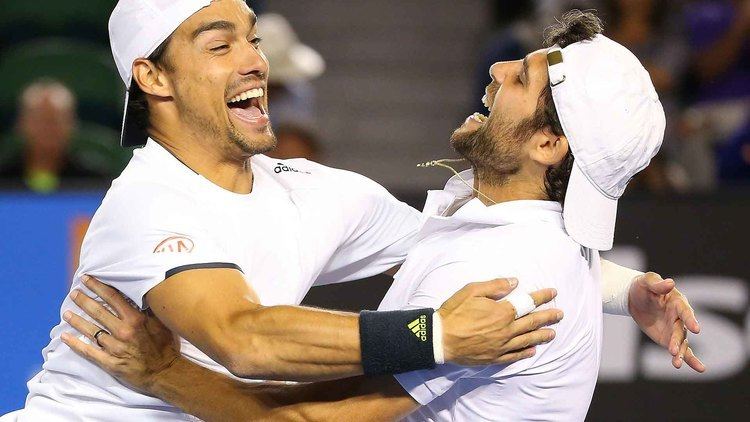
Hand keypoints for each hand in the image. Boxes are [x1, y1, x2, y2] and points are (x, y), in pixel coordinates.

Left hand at [60, 275, 180, 393]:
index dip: (98, 287)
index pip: (113, 298)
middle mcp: (124, 331)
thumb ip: (149, 309)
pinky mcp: (110, 363)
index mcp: (136, 319)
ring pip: (91, 331)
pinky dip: (76, 344)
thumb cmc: (166, 346)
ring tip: (66, 313)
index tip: (86, 279)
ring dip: (77, 321)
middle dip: (84, 301)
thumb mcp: (162, 323)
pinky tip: (65, 337)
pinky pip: (89, 352)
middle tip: (73, 293)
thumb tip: (140, 292)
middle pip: (99, 312)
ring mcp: (116, 348)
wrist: (166, 373)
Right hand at [438, 278, 561, 364]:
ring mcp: (501, 345)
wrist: (440, 338)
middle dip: (548, 317)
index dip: (542, 296)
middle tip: (560, 314)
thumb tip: (514, 282)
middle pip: (532, 322)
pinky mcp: (494, 357)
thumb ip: (495, 286)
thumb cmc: (454, 312)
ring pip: (527, 340)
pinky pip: (515, 355)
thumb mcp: (471, 290)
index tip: (553, 292)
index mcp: (501, 311)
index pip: (527, 302)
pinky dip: (526, 353)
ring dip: (542, 335)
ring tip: (553, 333)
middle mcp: (506, 329)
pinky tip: (533, 351)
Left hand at [628, 272, 705, 372]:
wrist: (634, 297)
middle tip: (674, 351)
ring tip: (677, 363)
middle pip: (681, 331)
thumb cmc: (643, 287)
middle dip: (678, 341)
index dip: (690, 320)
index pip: (685, 312)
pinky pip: (680, 350)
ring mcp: (675, 329)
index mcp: (677, 302)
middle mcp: (680, 317)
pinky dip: (687, 359)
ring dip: (681, 354)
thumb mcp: (647, 282)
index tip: (696, 329)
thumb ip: (658, 284)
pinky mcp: (669, 339)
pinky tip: (696, 368)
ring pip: (682, 343)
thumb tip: (671, 283)